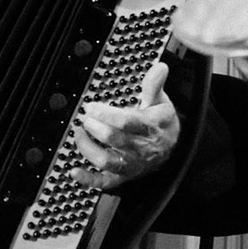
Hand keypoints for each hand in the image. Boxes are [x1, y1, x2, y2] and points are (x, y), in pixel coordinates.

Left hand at [71, 60, 177, 190]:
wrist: (173, 149)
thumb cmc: (162, 123)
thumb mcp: (161, 102)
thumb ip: (154, 85)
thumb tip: (160, 67)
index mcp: (149, 127)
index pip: (126, 122)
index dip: (105, 114)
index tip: (91, 106)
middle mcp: (139, 148)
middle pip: (113, 139)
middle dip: (94, 127)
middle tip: (85, 117)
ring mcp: (130, 163)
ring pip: (106, 160)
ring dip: (87, 147)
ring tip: (80, 133)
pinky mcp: (122, 175)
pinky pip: (104, 181)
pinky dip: (88, 179)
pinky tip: (74, 171)